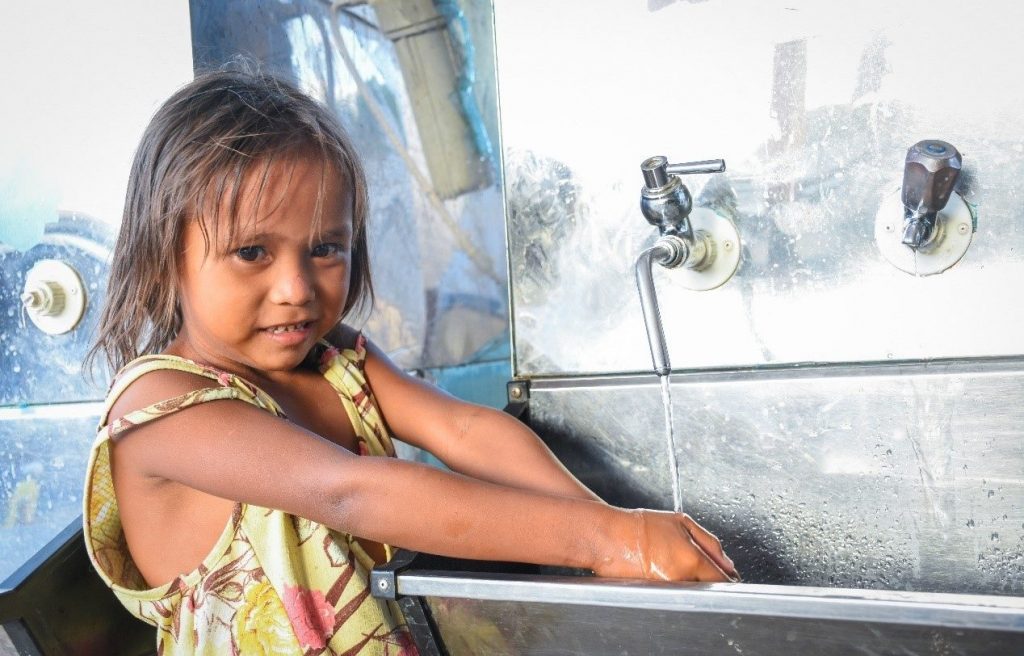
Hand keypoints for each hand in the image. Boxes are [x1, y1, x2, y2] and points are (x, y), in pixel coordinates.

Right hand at [594, 509, 738, 582]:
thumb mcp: (681, 522)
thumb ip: (710, 542)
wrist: (608, 536)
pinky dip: (675, 589)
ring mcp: (667, 590)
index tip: (728, 577)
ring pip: (692, 594)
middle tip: (700, 570)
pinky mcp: (654, 596)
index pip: (722, 579)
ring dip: (692, 584)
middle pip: (709, 590)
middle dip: (710, 582)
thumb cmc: (640, 526)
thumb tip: (727, 563)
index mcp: (691, 558)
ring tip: (675, 567)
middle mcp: (681, 578)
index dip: (727, 578)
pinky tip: (663, 572)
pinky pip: (674, 597)